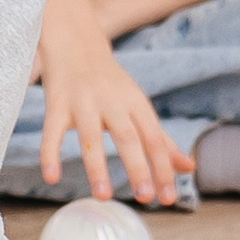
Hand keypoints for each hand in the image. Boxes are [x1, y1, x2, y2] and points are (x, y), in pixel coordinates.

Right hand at [33, 17, 195, 205]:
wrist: (75, 41)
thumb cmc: (111, 82)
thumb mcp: (138, 105)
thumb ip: (162, 139)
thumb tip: (189, 167)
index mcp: (135, 103)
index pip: (154, 139)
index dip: (163, 168)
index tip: (168, 198)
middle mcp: (111, 101)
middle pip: (127, 136)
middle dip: (138, 167)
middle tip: (145, 198)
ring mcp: (82, 102)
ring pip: (90, 137)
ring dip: (97, 167)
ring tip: (103, 196)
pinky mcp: (56, 103)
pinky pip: (51, 132)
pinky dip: (50, 154)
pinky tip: (52, 178)